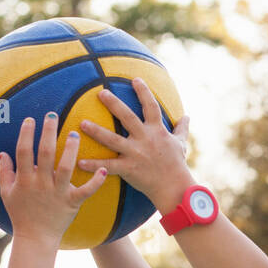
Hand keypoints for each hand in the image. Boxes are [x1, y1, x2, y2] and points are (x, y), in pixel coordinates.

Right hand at [0, 112, 109, 245]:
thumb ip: (4, 172)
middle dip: (49, 132)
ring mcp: (57, 193)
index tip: (30, 120)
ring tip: (75, 133)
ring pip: (66, 167)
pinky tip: (103, 169)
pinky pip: (86, 191)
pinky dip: (95, 181)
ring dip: (71, 149)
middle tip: (53, 114)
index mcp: (24, 180)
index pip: (23, 151)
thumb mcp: (6, 193)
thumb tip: (3, 152)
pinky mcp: (72, 203)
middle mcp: (41, 184)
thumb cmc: (20, 214)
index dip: (26, 134)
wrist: (35, 238)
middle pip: (45, 153)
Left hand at [75, 77, 193, 213]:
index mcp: (157, 130)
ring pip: (113, 140)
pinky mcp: (129, 169)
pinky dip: (94, 165)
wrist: (174, 188)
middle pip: (127, 117)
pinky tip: (80, 161)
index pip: (151, 106)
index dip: (144, 92)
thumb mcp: (181, 144)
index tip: (135, 79)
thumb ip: (181, 129)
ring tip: (82, 123)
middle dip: (114, 104)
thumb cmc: (177, 165)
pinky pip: (108, 166)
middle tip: (100, 92)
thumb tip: (187, 116)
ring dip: (96, 131)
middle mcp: (145, 139)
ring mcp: (136, 154)